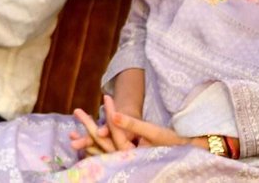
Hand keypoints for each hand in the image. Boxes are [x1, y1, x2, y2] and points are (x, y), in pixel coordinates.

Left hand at [69, 94, 209, 156]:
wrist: (188, 156)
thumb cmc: (173, 144)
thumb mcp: (154, 132)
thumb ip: (132, 125)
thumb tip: (114, 115)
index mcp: (132, 154)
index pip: (116, 131)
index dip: (110, 114)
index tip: (105, 96)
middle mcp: (126, 159)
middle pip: (104, 142)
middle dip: (89, 128)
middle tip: (76, 111)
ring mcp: (125, 161)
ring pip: (103, 149)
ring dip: (88, 139)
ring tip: (71, 131)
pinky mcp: (126, 160)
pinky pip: (108, 153)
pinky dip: (97, 145)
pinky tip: (86, 140)